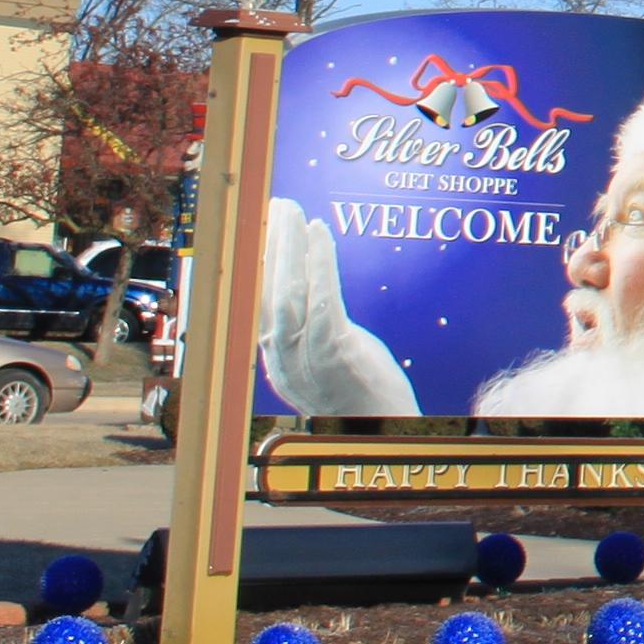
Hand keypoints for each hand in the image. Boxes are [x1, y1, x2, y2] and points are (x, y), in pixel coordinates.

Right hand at [258, 199, 419, 417]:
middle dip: (268, 246)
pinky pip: (322, 300)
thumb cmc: (363, 398)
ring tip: (290, 211)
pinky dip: (318, 263)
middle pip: (267, 293)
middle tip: (273, 207)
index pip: (258, 305)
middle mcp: (282, 362)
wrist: (386, 437)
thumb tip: (309, 297)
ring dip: (288, 246)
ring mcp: (307, 360)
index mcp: (277, 363)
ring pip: (288, 293)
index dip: (257, 265)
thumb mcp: (326, 366)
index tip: (260, 230)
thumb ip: (312, 335)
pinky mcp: (336, 355)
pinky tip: (319, 233)